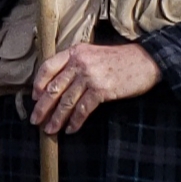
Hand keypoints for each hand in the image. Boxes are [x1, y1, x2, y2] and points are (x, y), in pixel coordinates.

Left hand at [27, 41, 160, 134]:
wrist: (145, 61)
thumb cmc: (119, 59)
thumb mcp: (93, 54)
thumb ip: (75, 64)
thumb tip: (58, 85)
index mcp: (75, 52)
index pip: (48, 67)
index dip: (38, 84)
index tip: (34, 97)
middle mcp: (80, 63)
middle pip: (54, 88)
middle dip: (42, 107)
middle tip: (35, 120)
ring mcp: (90, 76)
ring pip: (66, 101)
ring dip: (56, 118)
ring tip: (50, 129)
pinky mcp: (102, 90)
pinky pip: (83, 109)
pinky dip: (75, 121)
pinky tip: (71, 129)